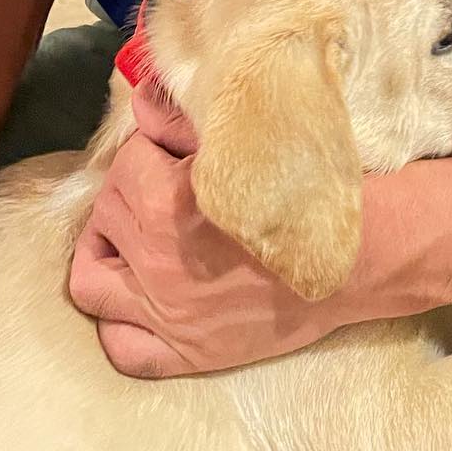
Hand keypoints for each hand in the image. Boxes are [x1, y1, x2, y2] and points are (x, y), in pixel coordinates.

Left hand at [68, 84, 451, 376]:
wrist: (359, 254)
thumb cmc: (306, 188)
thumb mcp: (244, 141)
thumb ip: (181, 118)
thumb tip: (141, 98)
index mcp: (160, 203)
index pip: (126, 160)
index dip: (151, 148)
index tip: (177, 149)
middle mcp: (151, 263)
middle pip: (107, 214)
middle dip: (130, 190)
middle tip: (162, 183)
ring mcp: (165, 315)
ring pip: (91, 283)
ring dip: (106, 253)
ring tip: (133, 236)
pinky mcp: (186, 352)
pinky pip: (122, 348)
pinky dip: (121, 323)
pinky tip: (141, 297)